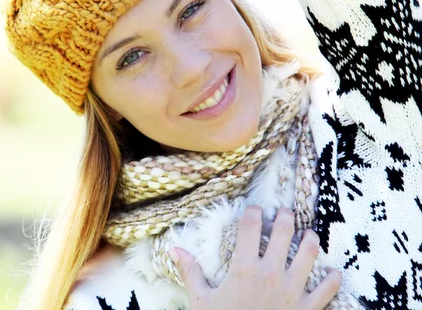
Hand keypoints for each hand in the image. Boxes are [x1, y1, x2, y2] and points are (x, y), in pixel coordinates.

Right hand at [169, 206, 340, 309]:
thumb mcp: (201, 300)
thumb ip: (190, 272)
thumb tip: (175, 249)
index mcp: (244, 268)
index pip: (250, 227)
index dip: (253, 212)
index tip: (254, 208)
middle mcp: (271, 274)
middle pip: (284, 232)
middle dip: (286, 217)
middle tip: (285, 212)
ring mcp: (292, 291)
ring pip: (309, 253)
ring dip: (310, 240)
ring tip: (309, 234)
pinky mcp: (308, 309)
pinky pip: (328, 289)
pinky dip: (333, 278)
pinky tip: (333, 271)